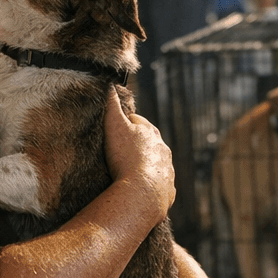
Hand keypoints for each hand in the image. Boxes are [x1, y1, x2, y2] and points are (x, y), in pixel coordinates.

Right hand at [103, 94, 174, 213]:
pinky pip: (158, 185)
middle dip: (137, 145)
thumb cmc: (126, 158)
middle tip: (120, 152)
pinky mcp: (168, 190)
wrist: (142, 193)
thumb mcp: (114, 127)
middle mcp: (163, 150)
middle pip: (149, 143)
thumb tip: (109, 83)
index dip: (125, 124)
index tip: (115, 129)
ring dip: (144, 166)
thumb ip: (111, 105)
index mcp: (151, 133)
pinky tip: (139, 189)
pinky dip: (150, 185)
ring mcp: (167, 171)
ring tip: (128, 172)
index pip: (137, 122)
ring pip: (156, 164)